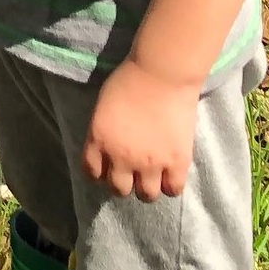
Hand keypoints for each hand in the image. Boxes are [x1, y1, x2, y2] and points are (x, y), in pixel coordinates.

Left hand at [83, 58, 200, 199]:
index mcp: (98, 140)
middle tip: (131, 173)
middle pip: (118, 189)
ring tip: (152, 176)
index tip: (106, 169)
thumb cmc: (128, 80)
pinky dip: (170, 186)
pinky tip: (170, 175)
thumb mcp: (102, 107)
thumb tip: (109, 144)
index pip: (91, 172)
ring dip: (146, 188)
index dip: (99, 173)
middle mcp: (121, 157)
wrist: (161, 74)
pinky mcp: (177, 162)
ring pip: (146, 195)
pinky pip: (173, 190)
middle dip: (123, 183)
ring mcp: (150, 163)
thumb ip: (104, 130)